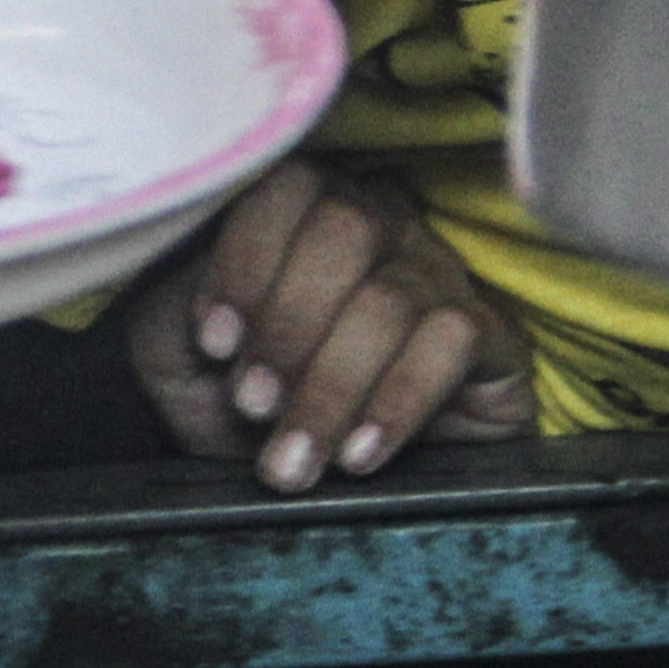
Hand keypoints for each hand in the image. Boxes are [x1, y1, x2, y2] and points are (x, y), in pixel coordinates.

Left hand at [124, 162, 533, 492]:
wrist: (310, 482)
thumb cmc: (234, 401)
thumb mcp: (178, 346)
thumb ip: (174, 298)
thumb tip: (194, 288)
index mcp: (302, 208)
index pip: (285, 185)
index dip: (246, 259)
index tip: (213, 342)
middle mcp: (381, 224)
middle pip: (346, 229)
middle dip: (289, 326)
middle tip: (253, 405)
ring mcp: (440, 275)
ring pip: (392, 298)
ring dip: (332, 384)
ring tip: (294, 456)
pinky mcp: (494, 339)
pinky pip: (455, 341)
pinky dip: (399, 400)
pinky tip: (359, 454)